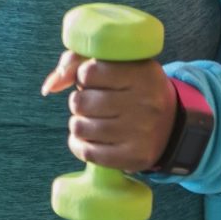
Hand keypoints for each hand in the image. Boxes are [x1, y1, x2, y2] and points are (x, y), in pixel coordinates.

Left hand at [41, 52, 175, 172]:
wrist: (171, 127)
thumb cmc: (133, 90)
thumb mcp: (117, 66)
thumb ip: (77, 62)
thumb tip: (49, 86)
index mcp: (143, 73)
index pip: (89, 72)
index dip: (84, 76)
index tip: (95, 81)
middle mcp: (145, 103)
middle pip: (80, 102)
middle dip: (80, 101)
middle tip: (94, 103)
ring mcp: (141, 132)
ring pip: (80, 127)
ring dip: (79, 123)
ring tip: (93, 120)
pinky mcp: (134, 157)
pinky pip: (87, 153)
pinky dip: (80, 145)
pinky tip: (90, 139)